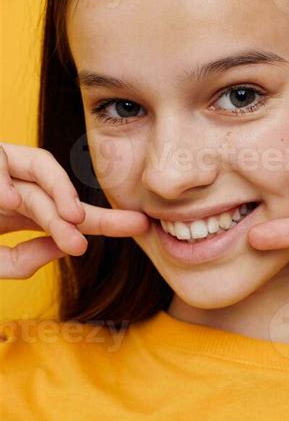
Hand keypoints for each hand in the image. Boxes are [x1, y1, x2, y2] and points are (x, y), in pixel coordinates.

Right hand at [0, 142, 149, 278]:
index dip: (108, 222)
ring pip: (42, 168)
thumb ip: (19, 260)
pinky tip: (9, 201)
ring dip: (60, 192)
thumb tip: (59, 247)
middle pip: (64, 196)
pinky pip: (2, 159)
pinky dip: (4, 179)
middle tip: (96, 239)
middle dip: (88, 217)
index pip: (74, 216)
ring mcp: (2, 171)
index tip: (142, 225)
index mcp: (23, 213)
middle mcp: (17, 187)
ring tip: (71, 218)